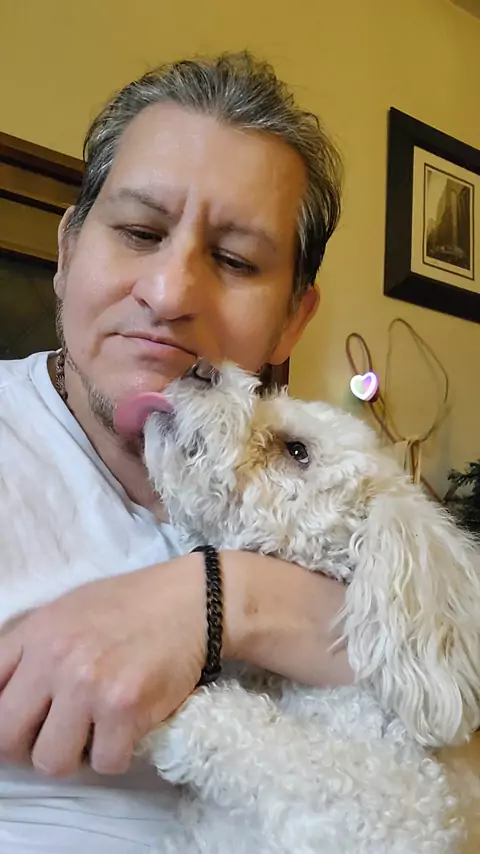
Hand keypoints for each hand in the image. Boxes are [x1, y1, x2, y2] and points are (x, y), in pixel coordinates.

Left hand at [0, 551, 350, 778]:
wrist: (196, 600)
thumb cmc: (133, 604)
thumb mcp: (69, 609)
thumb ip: (33, 644)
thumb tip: (5, 689)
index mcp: (37, 631)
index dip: (3, 714)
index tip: (24, 720)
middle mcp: (56, 658)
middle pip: (7, 736)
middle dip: (29, 744)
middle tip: (57, 733)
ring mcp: (90, 685)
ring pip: (51, 761)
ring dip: (74, 755)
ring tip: (95, 731)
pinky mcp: (127, 709)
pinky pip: (104, 763)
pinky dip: (117, 754)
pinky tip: (128, 728)